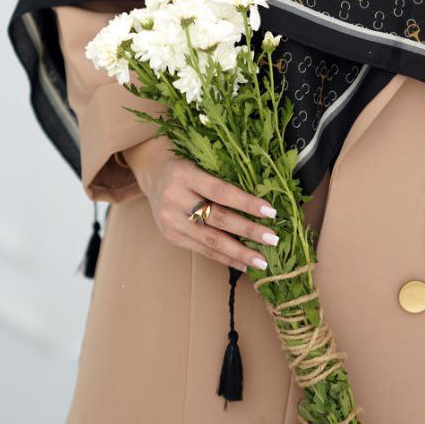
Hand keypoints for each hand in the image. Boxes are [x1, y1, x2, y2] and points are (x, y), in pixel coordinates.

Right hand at [122, 139, 279, 272]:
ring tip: (261, 261)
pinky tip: (242, 263)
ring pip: (210, 240)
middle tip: (273, 239)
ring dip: (239, 252)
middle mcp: (174, 198)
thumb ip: (223, 176)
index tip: (271, 212)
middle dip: (248, 231)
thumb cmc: (186, 162)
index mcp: (184, 174)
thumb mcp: (200, 160)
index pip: (221, 191)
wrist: (151, 171)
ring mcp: (169, 220)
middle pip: (217, 219)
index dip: (246, 203)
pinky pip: (201, 249)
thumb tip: (262, 198)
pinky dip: (224, 257)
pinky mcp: (170, 235)